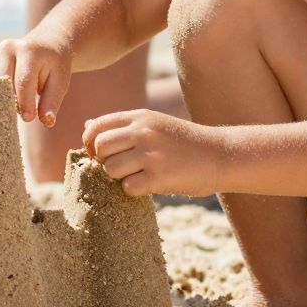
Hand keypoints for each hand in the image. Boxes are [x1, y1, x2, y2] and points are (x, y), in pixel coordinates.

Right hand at [0, 34, 70, 126]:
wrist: (44, 45)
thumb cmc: (53, 67)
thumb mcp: (59, 82)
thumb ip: (51, 101)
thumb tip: (47, 121)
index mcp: (29, 51)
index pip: (23, 81)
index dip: (25, 103)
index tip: (29, 118)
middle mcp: (8, 48)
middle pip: (1, 83)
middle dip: (9, 102)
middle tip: (18, 113)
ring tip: (12, 102)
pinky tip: (1, 93)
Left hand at [82, 109, 221, 197]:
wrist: (220, 155)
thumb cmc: (183, 142)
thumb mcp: (154, 123)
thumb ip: (122, 125)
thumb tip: (87, 127)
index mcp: (140, 117)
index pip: (97, 126)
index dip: (90, 142)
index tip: (98, 153)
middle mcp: (143, 132)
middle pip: (100, 147)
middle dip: (103, 160)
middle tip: (119, 167)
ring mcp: (151, 154)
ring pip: (110, 169)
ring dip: (119, 177)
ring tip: (136, 175)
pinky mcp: (159, 177)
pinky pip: (128, 187)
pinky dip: (133, 190)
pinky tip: (148, 185)